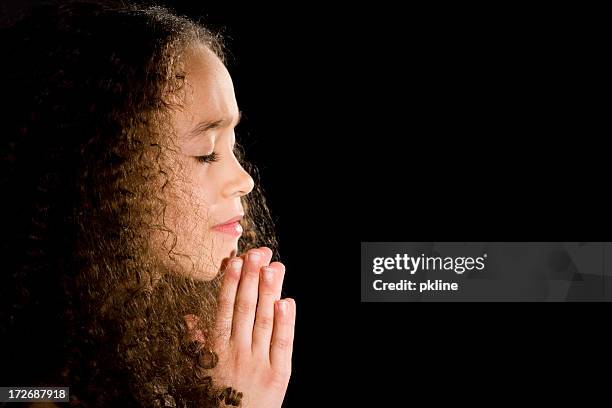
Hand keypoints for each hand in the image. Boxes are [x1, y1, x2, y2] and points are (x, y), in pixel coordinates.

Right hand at [185, 247, 295, 406]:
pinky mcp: (279, 374)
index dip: (231, 284)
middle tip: (257, 254)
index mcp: (217, 351)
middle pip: (246, 310)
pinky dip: (285, 323)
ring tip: (273, 267)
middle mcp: (238, 353)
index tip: (235, 261)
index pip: (224, 310)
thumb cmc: (216, 399)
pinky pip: (282, 344)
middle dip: (251, 279)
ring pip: (265, 321)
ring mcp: (259, 362)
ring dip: (269, 292)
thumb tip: (189, 317)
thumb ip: (197, 344)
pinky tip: (287, 302)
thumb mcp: (200, 372)